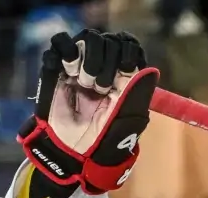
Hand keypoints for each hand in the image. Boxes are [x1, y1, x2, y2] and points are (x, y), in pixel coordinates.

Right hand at [18, 28, 157, 192]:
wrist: (75, 152)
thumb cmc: (106, 140)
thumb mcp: (129, 118)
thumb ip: (138, 92)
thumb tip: (150, 69)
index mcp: (124, 76)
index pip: (128, 45)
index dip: (128, 52)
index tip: (126, 70)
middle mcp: (103, 67)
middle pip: (109, 39)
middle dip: (108, 61)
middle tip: (102, 88)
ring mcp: (80, 65)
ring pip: (88, 36)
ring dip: (90, 57)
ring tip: (86, 83)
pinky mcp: (57, 68)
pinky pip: (60, 41)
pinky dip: (67, 51)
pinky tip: (71, 71)